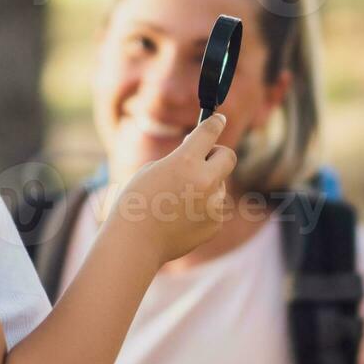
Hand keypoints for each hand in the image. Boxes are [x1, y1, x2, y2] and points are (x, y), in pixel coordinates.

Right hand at [108, 113, 237, 264]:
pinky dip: (202, 209)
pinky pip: (213, 208)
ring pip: (218, 185)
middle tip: (205, 159)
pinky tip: (180, 218)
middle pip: (228, 156)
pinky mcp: (215, 223)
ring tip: (177, 201)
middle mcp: (205, 180)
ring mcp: (213, 204)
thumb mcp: (153, 169)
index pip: (209, 132)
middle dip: (218, 154)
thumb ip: (181, 161)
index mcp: (185, 161)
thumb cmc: (136, 201)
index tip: (218, 120)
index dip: (215, 123)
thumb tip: (201, 160)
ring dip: (205, 186)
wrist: (135, 242)